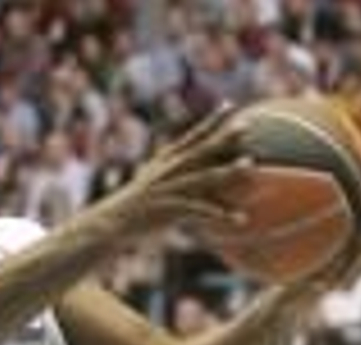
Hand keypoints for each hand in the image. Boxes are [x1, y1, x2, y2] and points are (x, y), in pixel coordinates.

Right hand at [102, 107, 253, 233]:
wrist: (109, 223)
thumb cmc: (134, 207)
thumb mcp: (151, 183)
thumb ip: (169, 172)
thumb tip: (183, 164)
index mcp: (166, 162)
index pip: (192, 136)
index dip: (210, 121)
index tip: (230, 105)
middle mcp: (168, 171)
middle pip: (201, 150)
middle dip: (224, 138)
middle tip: (247, 126)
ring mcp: (169, 189)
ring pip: (204, 177)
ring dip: (229, 171)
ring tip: (251, 165)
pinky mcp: (169, 210)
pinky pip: (200, 211)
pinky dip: (221, 215)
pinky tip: (241, 219)